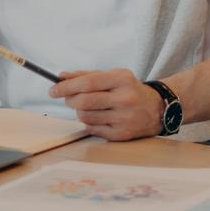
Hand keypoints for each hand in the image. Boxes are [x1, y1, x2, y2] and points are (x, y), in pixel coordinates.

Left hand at [49, 69, 164, 140]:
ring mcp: (125, 119)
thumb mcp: (112, 76)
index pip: (87, 83)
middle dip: (69, 100)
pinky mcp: (122, 134)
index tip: (53, 89)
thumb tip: (61, 77)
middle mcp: (125, 99)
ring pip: (85, 116)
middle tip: (67, 98)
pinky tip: (98, 117)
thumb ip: (86, 75)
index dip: (66, 87)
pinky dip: (89, 122)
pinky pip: (92, 129)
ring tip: (87, 107)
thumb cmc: (129, 90)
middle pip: (84, 101)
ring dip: (79, 111)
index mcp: (122, 79)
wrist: (156, 109)